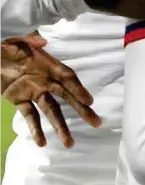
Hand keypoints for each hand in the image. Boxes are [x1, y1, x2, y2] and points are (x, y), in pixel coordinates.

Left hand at [1, 32, 100, 147]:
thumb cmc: (6, 47)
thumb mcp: (16, 41)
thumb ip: (29, 41)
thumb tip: (43, 43)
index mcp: (48, 64)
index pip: (67, 77)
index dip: (78, 88)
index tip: (89, 101)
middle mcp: (46, 80)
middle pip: (67, 96)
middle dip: (81, 110)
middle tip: (95, 122)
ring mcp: (34, 91)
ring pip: (51, 110)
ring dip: (60, 126)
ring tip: (69, 143)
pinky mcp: (20, 100)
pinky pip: (30, 116)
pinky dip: (35, 129)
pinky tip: (41, 142)